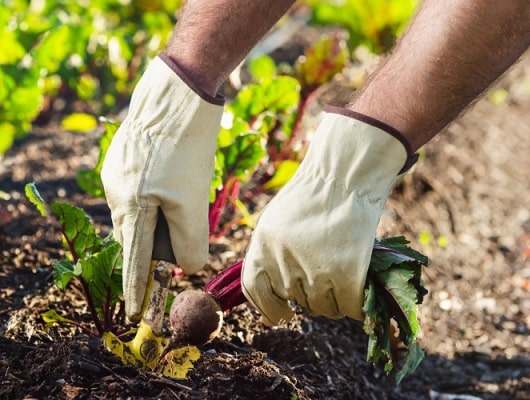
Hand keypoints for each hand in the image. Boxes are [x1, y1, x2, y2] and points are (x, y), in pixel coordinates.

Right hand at [101, 55, 223, 320]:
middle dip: (168, 236)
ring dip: (169, 212)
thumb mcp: (193, 200)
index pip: (134, 259)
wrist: (178, 90)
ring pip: (147, 210)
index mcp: (130, 205)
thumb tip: (187, 268)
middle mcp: (116, 192)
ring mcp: (118, 172)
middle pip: (144, 233)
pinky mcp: (126, 156)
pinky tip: (180, 171)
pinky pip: (145, 188)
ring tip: (189, 184)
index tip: (135, 312)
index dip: (137, 287)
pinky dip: (165, 192)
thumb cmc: (189, 147)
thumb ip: (189, 241)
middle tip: (192, 212)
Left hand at [241, 108, 414, 324]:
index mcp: (262, 247)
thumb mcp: (276, 221)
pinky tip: (358, 291)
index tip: (282, 313)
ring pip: (323, 307)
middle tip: (325, 276)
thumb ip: (270, 254)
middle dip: (310, 295)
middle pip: (296, 300)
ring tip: (343, 277)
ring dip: (334, 300)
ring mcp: (315, 271)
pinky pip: (349, 307)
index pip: (255, 291)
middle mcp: (284, 262)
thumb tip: (270, 293)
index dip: (268, 308)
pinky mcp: (346, 275)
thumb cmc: (312, 196)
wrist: (345, 177)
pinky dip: (355, 305)